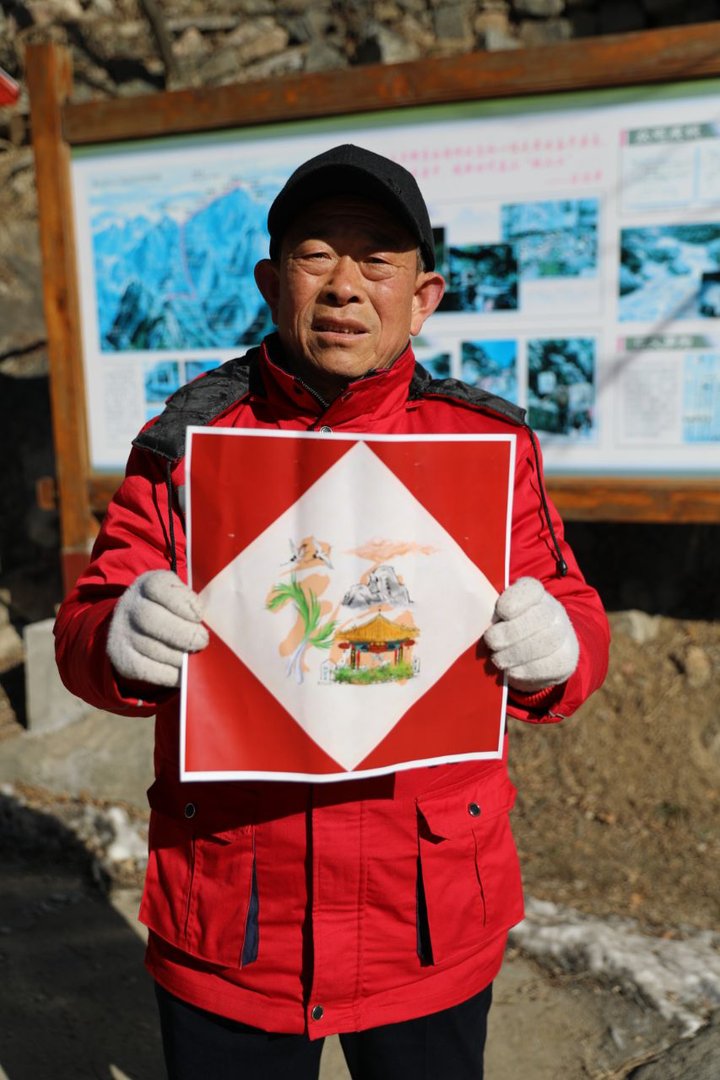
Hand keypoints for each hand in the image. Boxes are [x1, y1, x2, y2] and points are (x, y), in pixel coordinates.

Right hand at [107, 570, 208, 688]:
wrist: (137, 623)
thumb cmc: (172, 609)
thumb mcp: (181, 596)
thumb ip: (192, 605)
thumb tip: (205, 627)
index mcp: (149, 583)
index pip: (159, 587)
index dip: (180, 601)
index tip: (198, 615)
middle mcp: (130, 605)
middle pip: (151, 618)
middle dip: (181, 633)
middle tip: (202, 641)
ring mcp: (122, 631)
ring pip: (150, 647)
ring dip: (177, 656)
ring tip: (194, 658)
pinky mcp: (121, 656)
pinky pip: (145, 669)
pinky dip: (168, 674)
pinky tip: (182, 673)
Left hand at [483, 577, 578, 691]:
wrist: (539, 653)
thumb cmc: (508, 629)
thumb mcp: (498, 614)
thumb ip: (488, 610)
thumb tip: (467, 613)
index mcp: (534, 593)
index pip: (531, 589)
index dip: (516, 599)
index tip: (500, 611)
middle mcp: (553, 610)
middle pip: (540, 617)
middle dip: (512, 631)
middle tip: (491, 641)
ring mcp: (563, 635)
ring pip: (546, 642)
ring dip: (516, 653)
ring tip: (498, 659)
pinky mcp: (565, 660)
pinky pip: (549, 665)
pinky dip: (526, 670)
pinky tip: (511, 670)